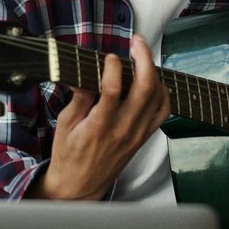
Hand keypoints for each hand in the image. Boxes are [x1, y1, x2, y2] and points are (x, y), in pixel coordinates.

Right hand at [31, 34, 170, 199]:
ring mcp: (137, 134)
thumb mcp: (65, 124)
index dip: (113, 68)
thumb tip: (84, 74)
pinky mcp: (144, 137)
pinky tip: (154, 80)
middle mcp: (123, 130)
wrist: (81, 185)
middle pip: (145, 89)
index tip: (109, 56)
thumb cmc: (69, 154)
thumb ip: (78, 98)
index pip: (112, 91)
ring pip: (158, 97)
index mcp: (98, 126)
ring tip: (143, 57)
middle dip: (144, 58)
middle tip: (136, 42)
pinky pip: (163, 111)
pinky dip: (163, 92)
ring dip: (154, 72)